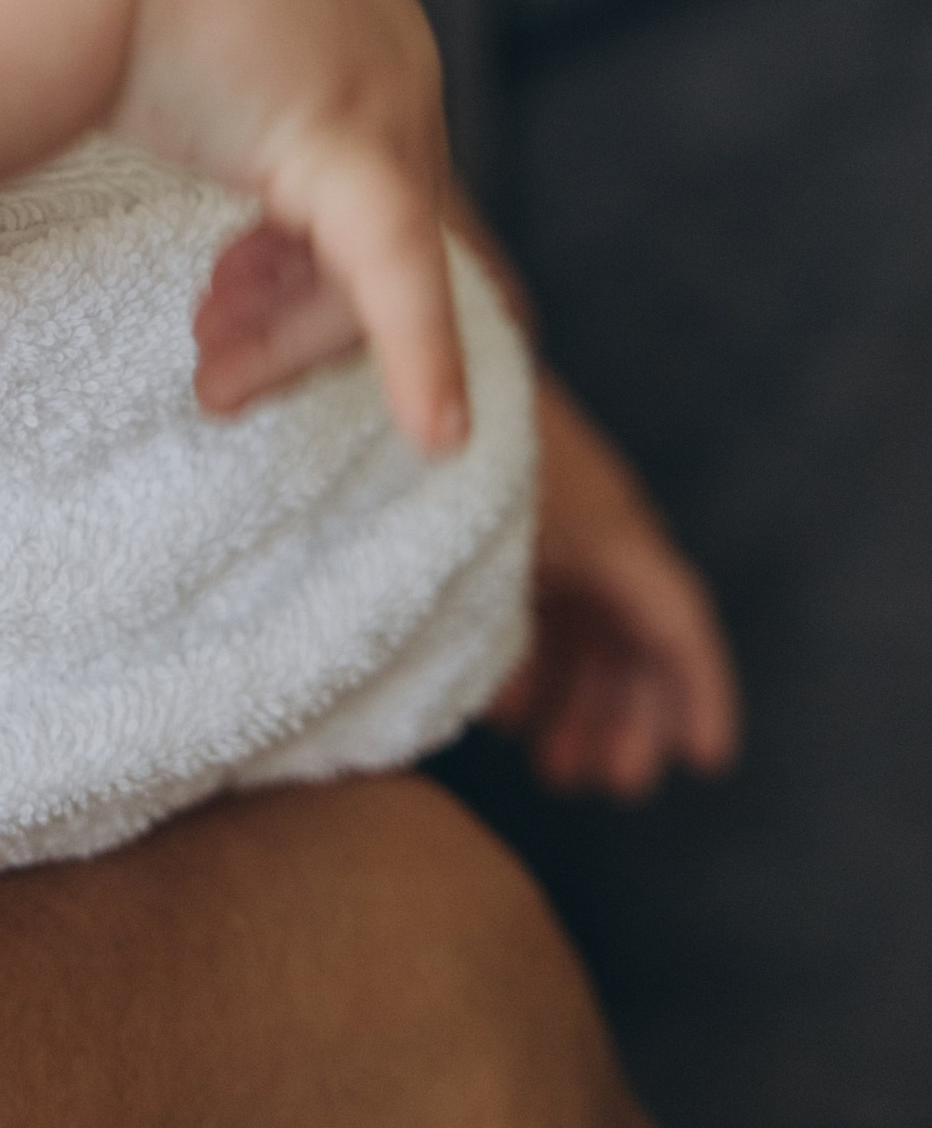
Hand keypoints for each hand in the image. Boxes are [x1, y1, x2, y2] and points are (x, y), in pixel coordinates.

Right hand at [110, 0, 468, 456]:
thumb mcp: (150, 9)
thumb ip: (183, 61)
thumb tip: (134, 87)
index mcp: (349, 3)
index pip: (363, 167)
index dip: (298, 255)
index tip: (223, 301)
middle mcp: (391, 39)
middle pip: (379, 225)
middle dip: (293, 310)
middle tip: (216, 375)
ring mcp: (380, 83)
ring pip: (376, 265)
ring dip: (295, 342)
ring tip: (216, 381)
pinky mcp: (345, 137)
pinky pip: (397, 279)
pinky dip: (421, 361)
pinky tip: (435, 435)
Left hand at [487, 374, 740, 799]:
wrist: (420, 342)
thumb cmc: (450, 444)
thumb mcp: (479, 541)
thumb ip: (493, 619)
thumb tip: (499, 708)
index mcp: (611, 530)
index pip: (679, 620)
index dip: (700, 693)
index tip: (708, 763)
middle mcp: (601, 527)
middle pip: (637, 637)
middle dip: (628, 717)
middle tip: (601, 785)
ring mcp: (561, 522)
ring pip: (593, 626)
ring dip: (581, 699)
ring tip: (553, 769)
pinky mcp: (519, 519)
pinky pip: (550, 601)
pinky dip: (537, 658)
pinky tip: (503, 710)